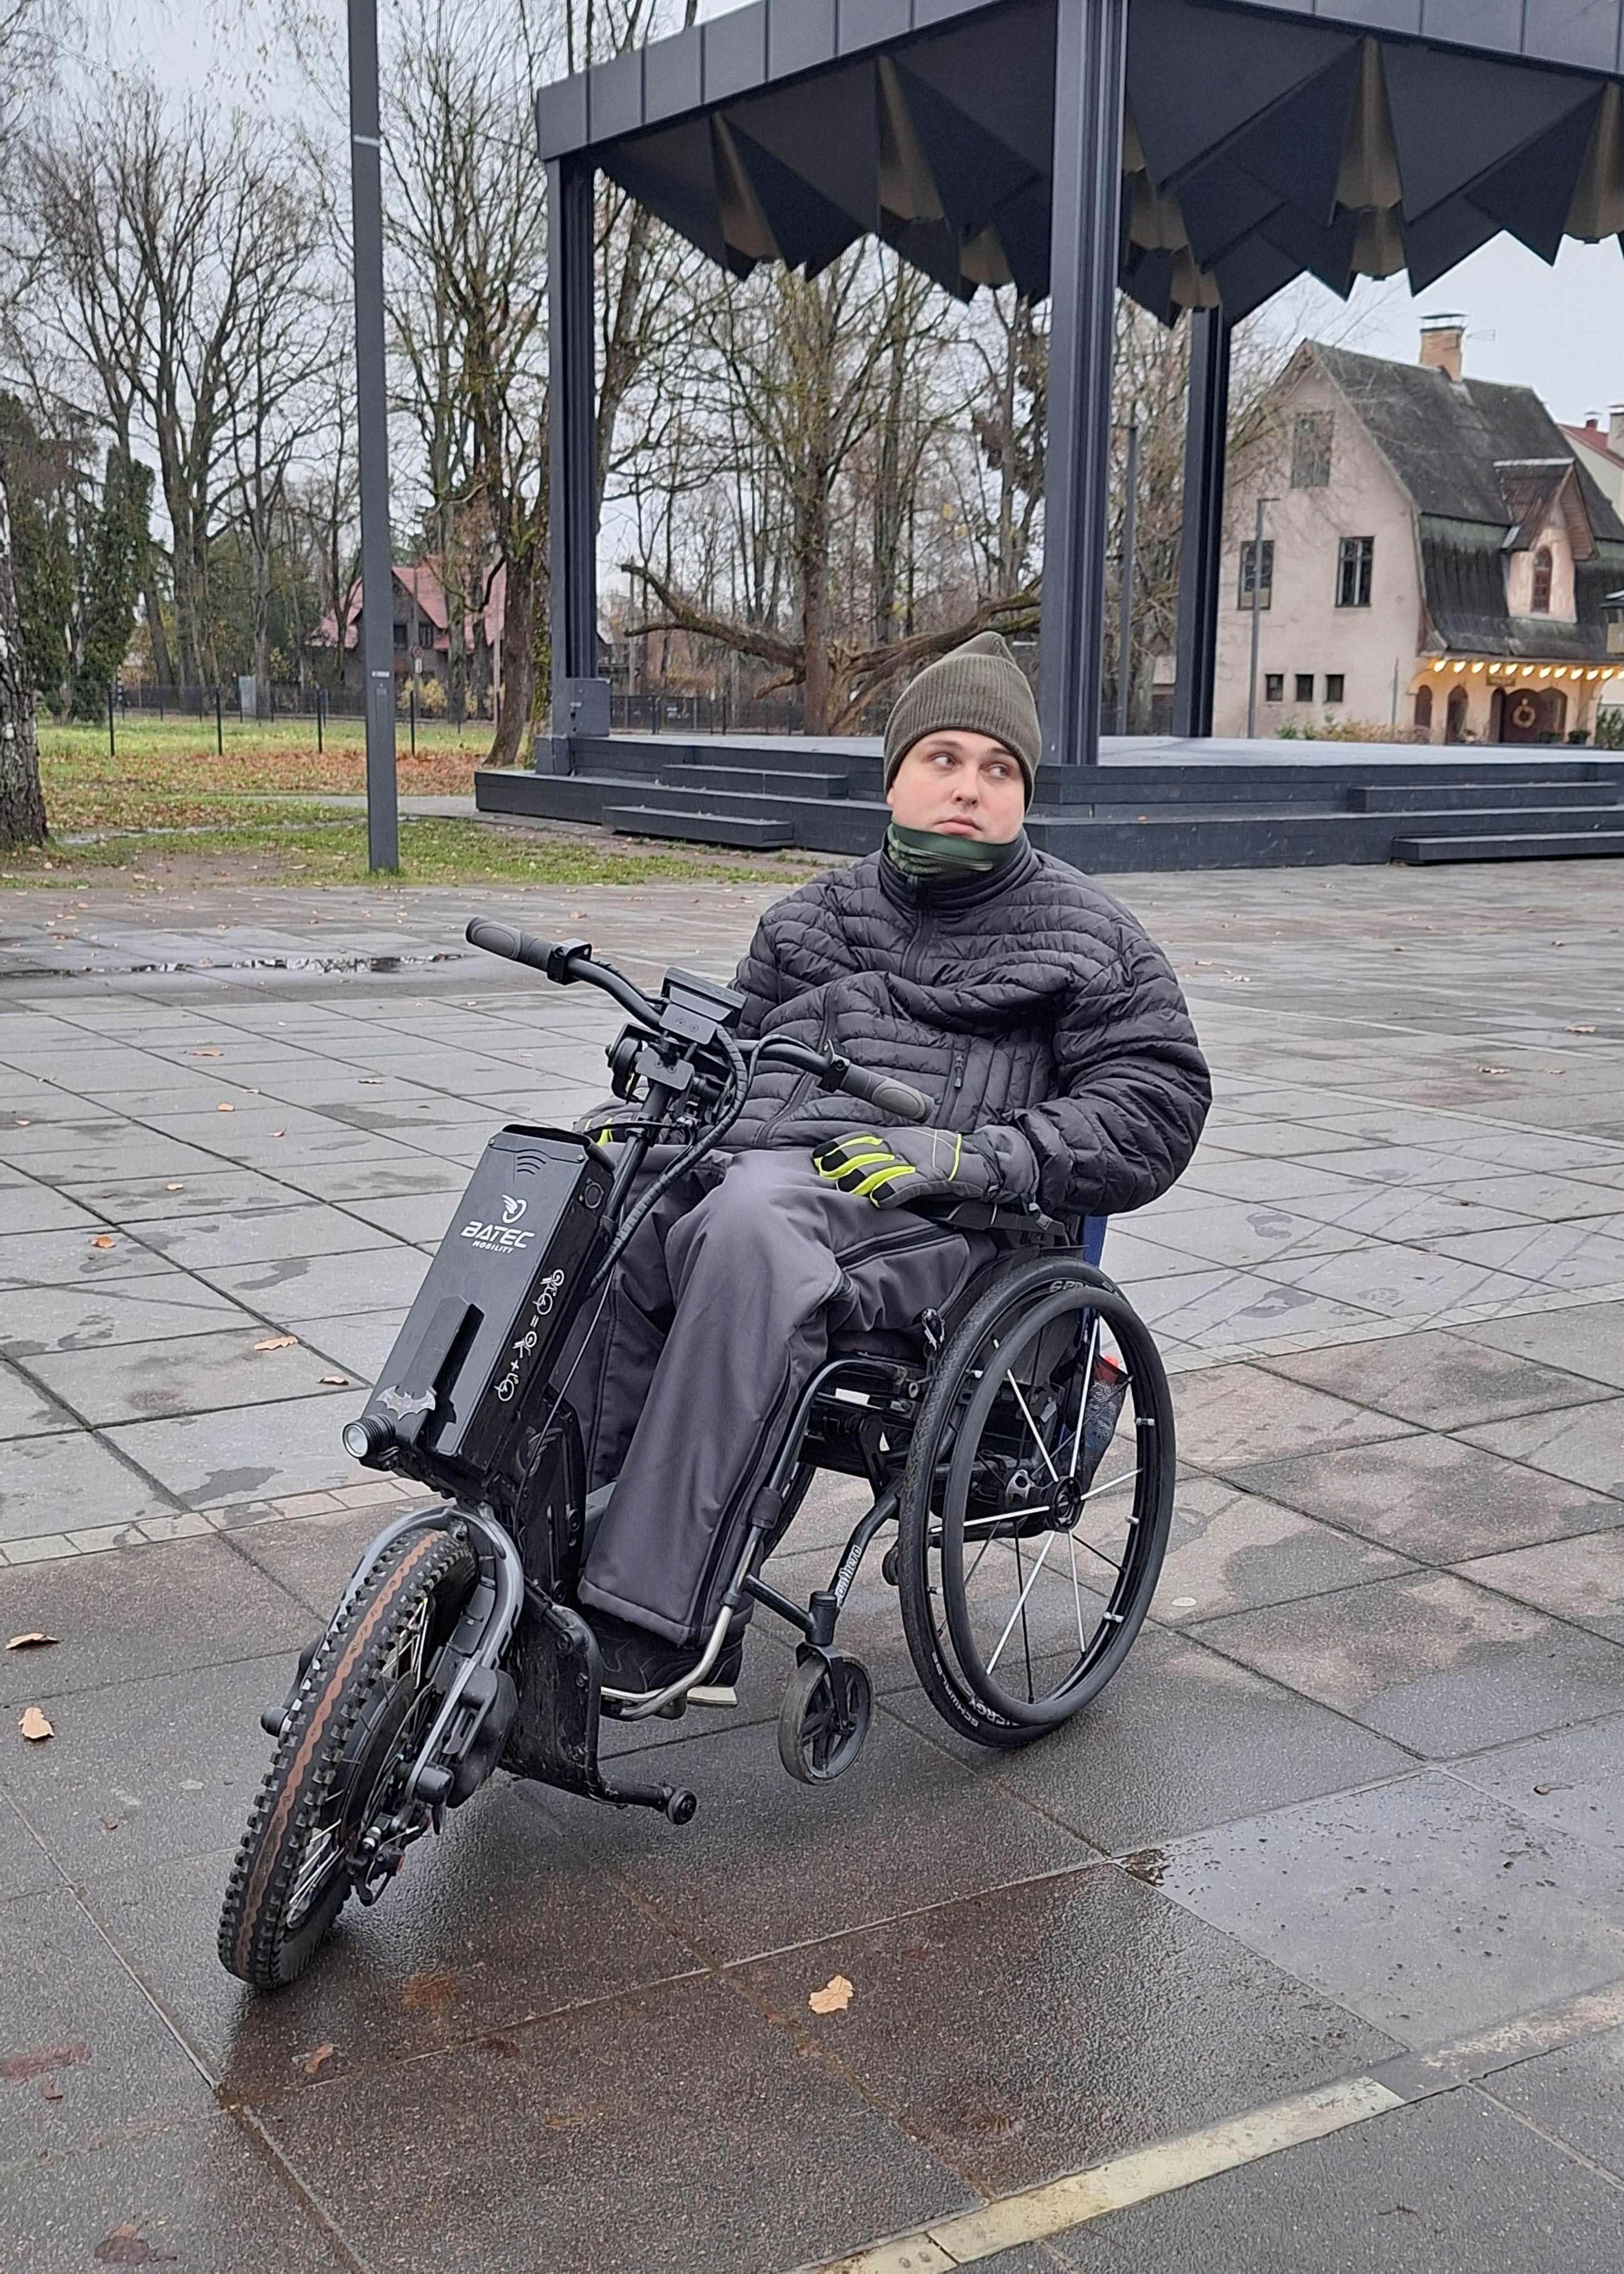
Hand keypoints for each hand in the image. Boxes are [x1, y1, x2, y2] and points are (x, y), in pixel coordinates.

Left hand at [812, 1125, 1037, 1208]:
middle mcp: (904, 1145)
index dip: (839, 1148)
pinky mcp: (936, 1174)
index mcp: (896, 1139)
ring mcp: (920, 1159)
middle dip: (845, 1161)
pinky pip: (911, 1182)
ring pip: (885, 1166)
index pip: (860, 1140)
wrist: (985, 1159)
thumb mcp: (910, 1154)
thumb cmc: (943, 1159)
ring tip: (845, 1185)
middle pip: (867, 1151)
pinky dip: (894, 1189)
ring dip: (863, 1176)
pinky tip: (880, 1198)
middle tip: (824, 1172)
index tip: (819, 1157)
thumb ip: (884, 1162)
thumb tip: (851, 1174)